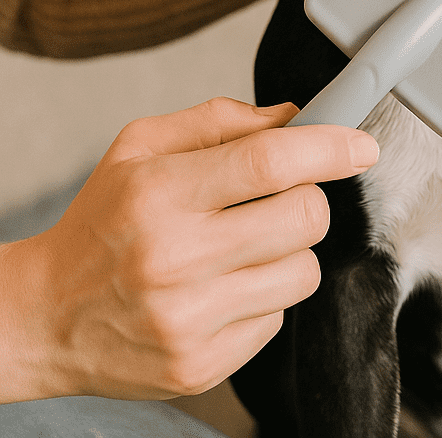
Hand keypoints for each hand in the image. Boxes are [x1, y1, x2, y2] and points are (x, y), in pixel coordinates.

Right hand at [0, 97, 377, 402]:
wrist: (41, 317)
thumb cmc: (101, 222)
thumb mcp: (141, 147)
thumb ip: (221, 120)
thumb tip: (295, 117)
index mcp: (160, 192)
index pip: (269, 161)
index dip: (328, 148)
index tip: (360, 147)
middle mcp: (174, 258)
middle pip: (303, 217)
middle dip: (308, 199)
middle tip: (277, 199)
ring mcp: (188, 320)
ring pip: (303, 271)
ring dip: (289, 252)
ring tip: (242, 247)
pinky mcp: (200, 366)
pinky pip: (279, 319)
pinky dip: (265, 297)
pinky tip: (222, 288)